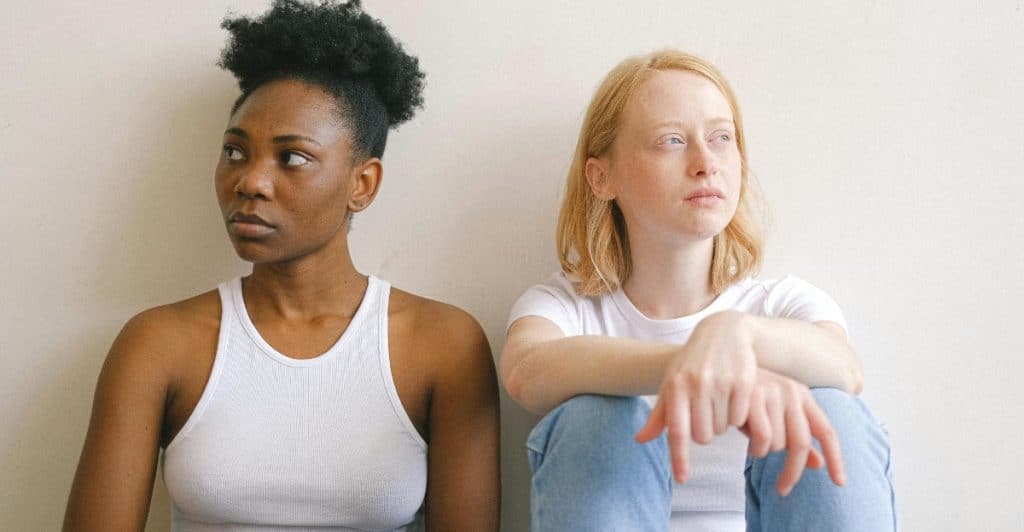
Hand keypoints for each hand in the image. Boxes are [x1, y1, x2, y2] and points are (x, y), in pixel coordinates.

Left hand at [635, 310, 757, 482]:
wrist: (723, 333)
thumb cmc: (692, 364)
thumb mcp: (672, 384)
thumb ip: (660, 414)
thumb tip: (641, 440)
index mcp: (675, 386)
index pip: (676, 431)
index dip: (679, 457)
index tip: (682, 479)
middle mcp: (696, 384)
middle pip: (703, 436)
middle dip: (706, 432)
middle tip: (707, 415)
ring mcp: (721, 382)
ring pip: (723, 428)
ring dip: (722, 423)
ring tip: (720, 402)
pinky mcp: (743, 381)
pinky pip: (741, 417)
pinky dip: (739, 416)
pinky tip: (734, 399)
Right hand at [741, 368, 845, 494]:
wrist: (720, 367)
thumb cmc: (748, 398)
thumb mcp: (776, 417)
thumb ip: (796, 437)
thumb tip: (818, 464)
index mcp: (802, 396)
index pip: (827, 431)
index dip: (836, 459)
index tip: (840, 483)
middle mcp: (791, 392)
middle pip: (802, 443)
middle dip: (792, 472)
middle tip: (782, 490)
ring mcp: (772, 393)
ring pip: (778, 443)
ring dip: (764, 452)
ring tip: (753, 444)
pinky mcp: (752, 397)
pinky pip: (762, 438)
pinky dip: (754, 448)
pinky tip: (746, 441)